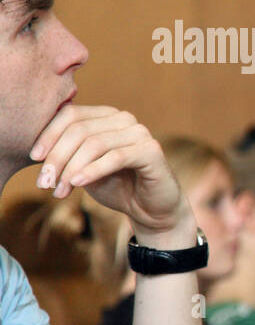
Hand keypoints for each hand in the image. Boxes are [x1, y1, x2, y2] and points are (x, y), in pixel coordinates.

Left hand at [30, 105, 192, 240]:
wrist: (150, 210)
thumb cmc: (117, 187)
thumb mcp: (84, 168)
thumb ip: (66, 155)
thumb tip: (36, 150)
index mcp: (106, 116)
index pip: (71, 115)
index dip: (49, 135)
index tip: (33, 159)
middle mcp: (124, 119)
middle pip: (79, 130)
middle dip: (57, 158)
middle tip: (44, 183)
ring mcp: (140, 132)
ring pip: (94, 144)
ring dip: (72, 169)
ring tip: (59, 190)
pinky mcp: (151, 150)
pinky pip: (115, 157)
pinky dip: (92, 171)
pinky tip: (78, 184)